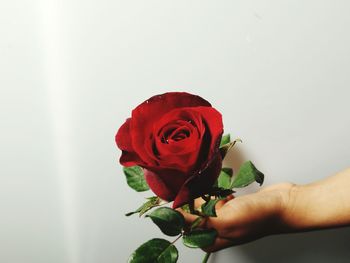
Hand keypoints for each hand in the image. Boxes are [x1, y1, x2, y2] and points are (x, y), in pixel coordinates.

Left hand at [178, 183, 294, 251]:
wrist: (283, 204)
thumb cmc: (257, 216)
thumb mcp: (224, 221)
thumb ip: (198, 221)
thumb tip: (173, 217)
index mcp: (212, 240)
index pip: (185, 226)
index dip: (181, 212)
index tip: (181, 198)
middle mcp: (216, 231)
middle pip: (193, 214)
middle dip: (199, 202)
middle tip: (212, 199)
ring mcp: (224, 218)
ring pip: (204, 204)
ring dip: (210, 196)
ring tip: (224, 198)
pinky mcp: (230, 207)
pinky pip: (215, 198)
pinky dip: (219, 194)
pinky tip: (229, 195)